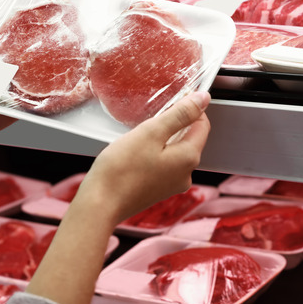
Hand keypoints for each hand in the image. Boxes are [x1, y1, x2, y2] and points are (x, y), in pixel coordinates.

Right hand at [24, 90, 210, 303]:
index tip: (173, 99)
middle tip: (149, 119)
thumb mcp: (151, 132)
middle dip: (173, 125)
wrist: (99, 205)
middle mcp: (186, 174)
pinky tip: (135, 154)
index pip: (202, 125)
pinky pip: (162, 165)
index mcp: (188, 158)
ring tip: (138, 136)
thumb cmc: (121, 169)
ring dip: (161, 140)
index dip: (191, 108)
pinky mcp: (157, 191)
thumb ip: (180, 114)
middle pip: (188, 139)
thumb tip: (203, 99)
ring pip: (174, 152)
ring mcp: (171, 185)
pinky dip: (153, 154)